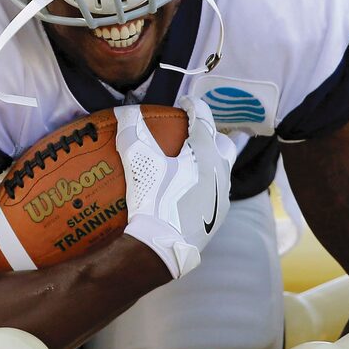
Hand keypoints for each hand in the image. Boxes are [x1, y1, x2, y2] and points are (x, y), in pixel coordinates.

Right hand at [114, 96, 235, 278]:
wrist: (163, 245)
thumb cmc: (153, 199)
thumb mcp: (138, 161)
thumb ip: (131, 130)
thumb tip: (125, 111)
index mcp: (206, 151)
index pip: (204, 118)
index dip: (194, 106)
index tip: (184, 103)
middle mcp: (221, 170)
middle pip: (223, 142)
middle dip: (210, 133)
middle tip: (191, 133)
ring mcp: (223, 195)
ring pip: (222, 169)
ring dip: (210, 160)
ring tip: (191, 161)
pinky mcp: (219, 216)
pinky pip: (216, 191)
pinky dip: (206, 184)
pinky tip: (189, 190)